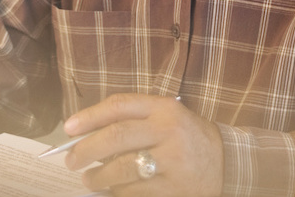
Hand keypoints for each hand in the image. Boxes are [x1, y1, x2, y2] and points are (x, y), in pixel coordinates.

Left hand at [61, 92, 222, 195]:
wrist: (227, 162)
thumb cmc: (185, 137)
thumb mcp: (165, 117)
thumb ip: (132, 120)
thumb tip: (85, 135)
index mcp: (164, 108)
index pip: (119, 106)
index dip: (89, 116)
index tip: (68, 128)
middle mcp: (169, 131)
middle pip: (116, 136)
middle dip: (86, 149)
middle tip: (71, 160)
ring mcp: (172, 161)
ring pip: (122, 169)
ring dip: (98, 176)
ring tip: (89, 179)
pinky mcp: (173, 189)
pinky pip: (134, 192)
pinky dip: (117, 192)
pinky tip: (113, 189)